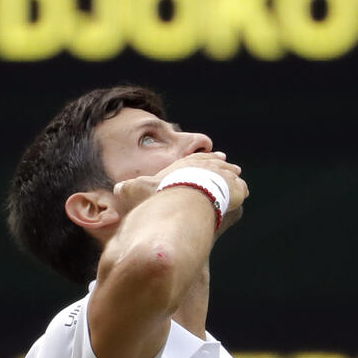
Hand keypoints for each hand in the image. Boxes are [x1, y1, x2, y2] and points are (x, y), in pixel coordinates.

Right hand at [113, 151, 248, 214]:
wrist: (186, 200)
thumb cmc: (162, 194)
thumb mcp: (139, 191)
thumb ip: (129, 189)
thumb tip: (117, 189)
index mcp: (185, 164)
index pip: (194, 159)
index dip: (201, 159)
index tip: (209, 156)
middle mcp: (204, 167)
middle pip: (215, 163)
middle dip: (220, 165)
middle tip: (229, 165)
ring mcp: (222, 177)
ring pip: (230, 175)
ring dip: (232, 177)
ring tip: (236, 177)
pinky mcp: (235, 190)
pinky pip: (241, 189)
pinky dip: (240, 191)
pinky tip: (241, 194)